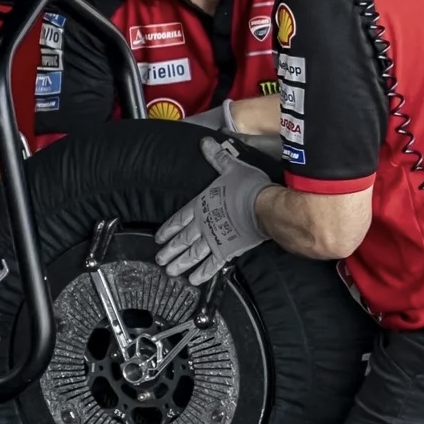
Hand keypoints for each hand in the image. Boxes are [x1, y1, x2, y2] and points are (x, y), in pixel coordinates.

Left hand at [154, 136, 273, 284]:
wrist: (264, 206)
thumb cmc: (248, 187)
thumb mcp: (231, 167)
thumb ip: (217, 157)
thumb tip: (205, 143)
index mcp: (201, 205)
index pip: (179, 219)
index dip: (168, 229)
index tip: (159, 238)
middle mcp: (203, 225)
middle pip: (182, 240)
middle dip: (169, 251)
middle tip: (159, 260)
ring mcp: (214, 239)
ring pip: (192, 255)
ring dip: (180, 264)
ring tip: (170, 272)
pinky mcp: (228, 251)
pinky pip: (212, 265)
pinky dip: (202, 273)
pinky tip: (195, 280)